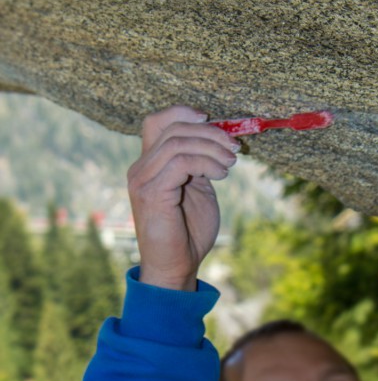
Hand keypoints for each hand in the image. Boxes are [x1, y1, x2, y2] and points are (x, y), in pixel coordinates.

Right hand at [127, 104, 238, 290]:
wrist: (176, 267)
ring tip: (230, 163)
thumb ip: (199, 165)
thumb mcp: (197, 190)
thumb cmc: (187, 234)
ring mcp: (143, 180)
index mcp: (149, 165)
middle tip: (234, 147)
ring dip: (212, 148)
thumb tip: (218, 141)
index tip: (212, 120)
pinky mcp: (152, 193)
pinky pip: (181, 162)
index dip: (183, 112)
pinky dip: (206, 163)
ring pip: (178, 142)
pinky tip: (221, 174)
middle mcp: (141, 169)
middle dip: (210, 132)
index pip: (157, 122)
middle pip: (173, 128)